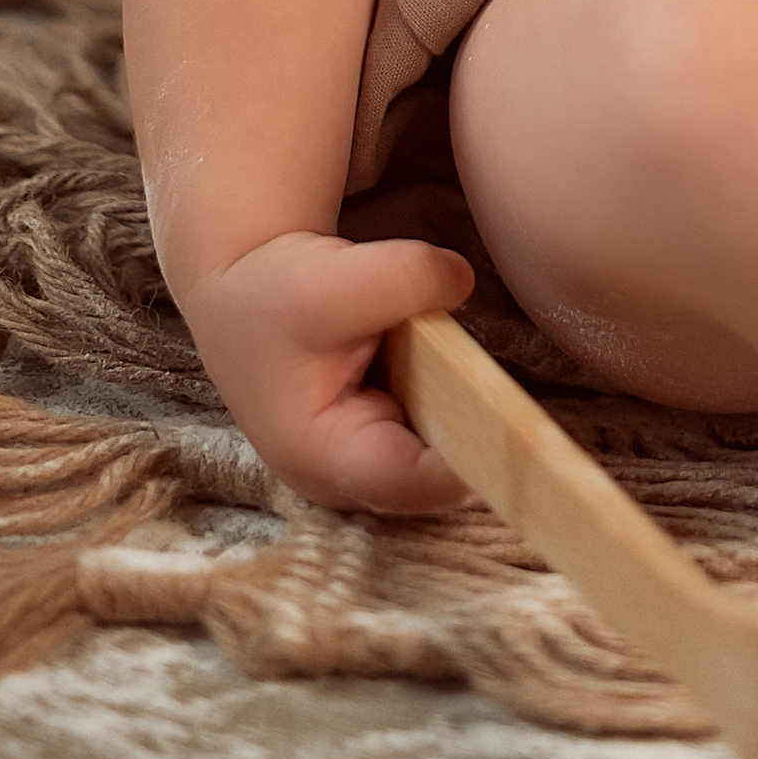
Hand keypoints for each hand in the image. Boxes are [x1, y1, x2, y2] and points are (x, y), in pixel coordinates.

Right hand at [182, 229, 481, 511]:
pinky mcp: (382, 442)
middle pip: (439, 474)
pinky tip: (448, 364)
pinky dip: (451, 395)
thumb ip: (404, 278)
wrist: (243, 294)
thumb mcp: (332, 278)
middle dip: (474, 430)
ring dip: (462, 409)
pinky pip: (437, 428)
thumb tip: (463, 281)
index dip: (473, 455)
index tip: (514, 417)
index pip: (417, 480)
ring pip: (443, 450)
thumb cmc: (273, 297)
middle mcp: (347, 480)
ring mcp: (365, 466)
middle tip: (507, 388)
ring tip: (463, 366)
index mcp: (324, 458)